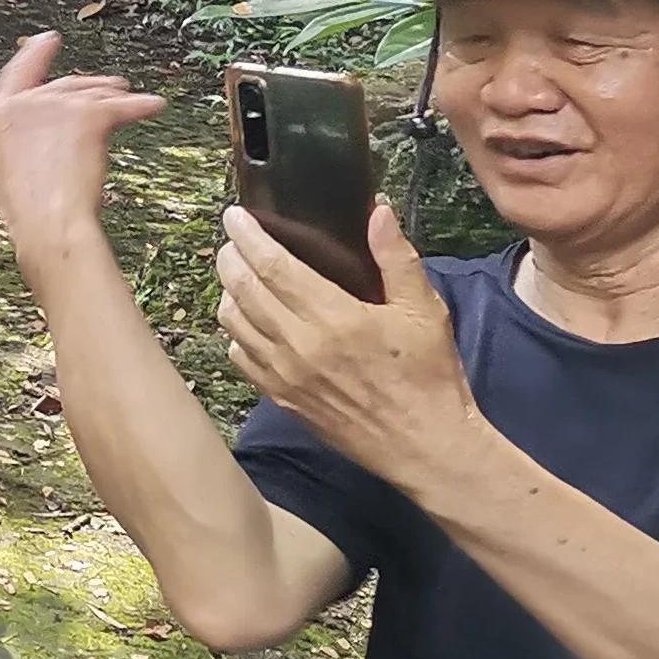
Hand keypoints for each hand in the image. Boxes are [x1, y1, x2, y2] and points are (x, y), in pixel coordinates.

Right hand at [0, 31, 159, 272]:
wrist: (46, 218)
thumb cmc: (11, 204)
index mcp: (0, 112)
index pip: (20, 73)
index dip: (36, 53)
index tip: (49, 39)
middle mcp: (28, 101)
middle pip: (64, 85)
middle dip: (88, 83)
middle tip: (108, 82)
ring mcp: (60, 106)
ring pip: (94, 93)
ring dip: (114, 93)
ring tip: (129, 94)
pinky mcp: (90, 116)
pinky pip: (122, 106)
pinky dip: (141, 105)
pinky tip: (155, 105)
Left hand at [218, 201, 465, 482]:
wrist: (427, 448)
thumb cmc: (430, 377)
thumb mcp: (424, 311)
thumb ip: (396, 258)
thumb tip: (377, 210)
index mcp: (333, 317)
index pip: (272, 265)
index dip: (248, 236)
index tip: (235, 216)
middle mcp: (299, 345)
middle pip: (243, 289)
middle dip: (231, 257)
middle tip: (233, 239)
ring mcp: (285, 375)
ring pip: (234, 323)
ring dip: (229, 292)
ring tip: (239, 274)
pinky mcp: (282, 399)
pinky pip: (241, 358)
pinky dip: (237, 332)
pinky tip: (251, 322)